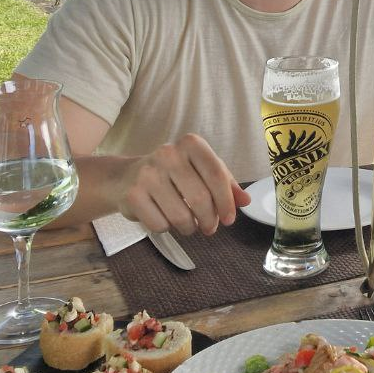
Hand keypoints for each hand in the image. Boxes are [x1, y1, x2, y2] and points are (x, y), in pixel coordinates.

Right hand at [116, 134, 250, 235]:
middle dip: (209, 220)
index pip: (217, 175)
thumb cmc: (174, 174)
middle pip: (200, 199)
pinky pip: (160, 224)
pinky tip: (164, 218)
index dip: (227, 202)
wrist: (126, 177)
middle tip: (210, 228)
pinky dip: (167, 228)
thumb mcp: (202, 171)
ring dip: (189, 227)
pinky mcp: (132, 194)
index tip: (229, 219)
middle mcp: (168, 154)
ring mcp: (148, 174)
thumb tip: (246, 201)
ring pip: (181, 216)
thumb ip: (226, 184)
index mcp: (191, 144)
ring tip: (188, 224)